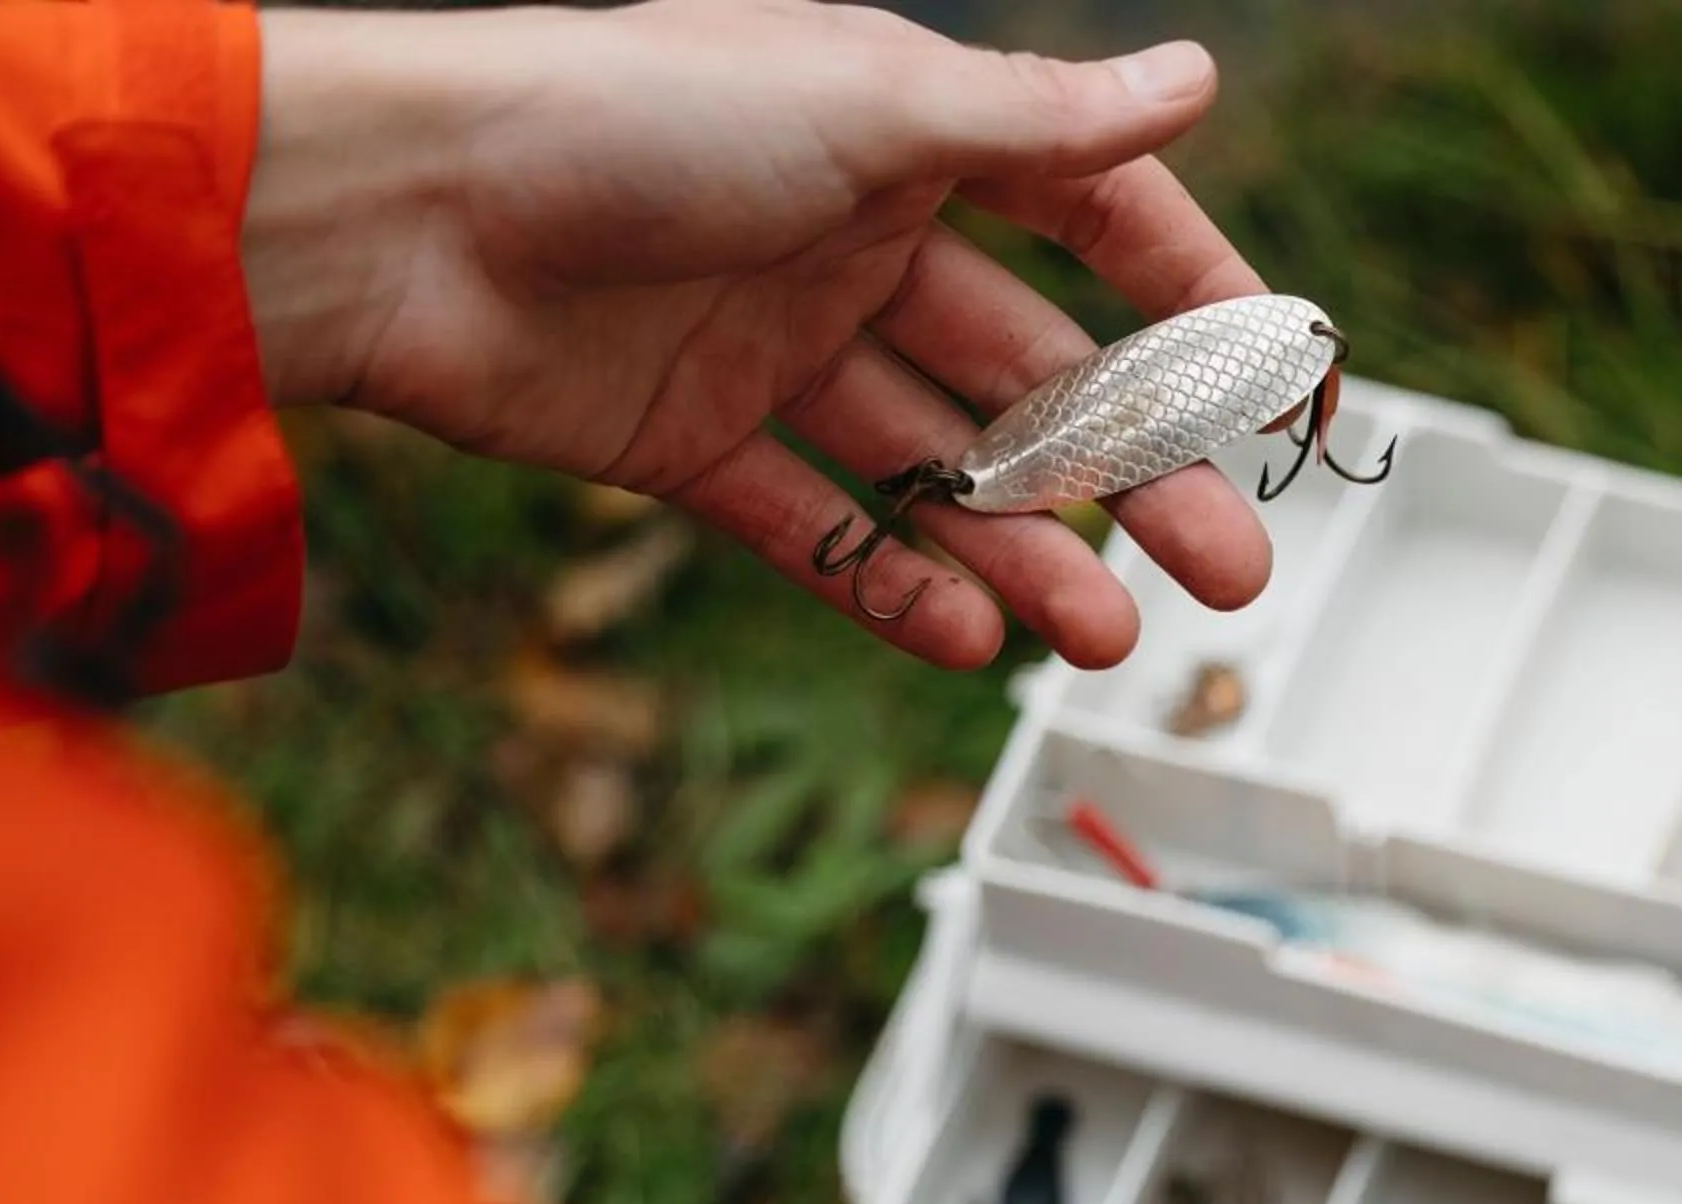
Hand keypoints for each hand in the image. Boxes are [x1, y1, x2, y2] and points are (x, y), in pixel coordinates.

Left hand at [241, 0, 1270, 669]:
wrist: (400, 215)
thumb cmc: (626, 114)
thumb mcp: (868, 103)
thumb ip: (1041, 125)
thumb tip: (1196, 82)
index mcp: (903, 141)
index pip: (1091, 226)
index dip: (1194, 305)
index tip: (1281, 391)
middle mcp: (848, 241)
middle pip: (1033, 377)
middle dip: (1139, 476)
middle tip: (1228, 569)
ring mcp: (771, 347)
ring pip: (938, 469)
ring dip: (1030, 555)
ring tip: (1106, 640)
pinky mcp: (688, 438)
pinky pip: (815, 524)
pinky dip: (891, 583)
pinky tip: (971, 642)